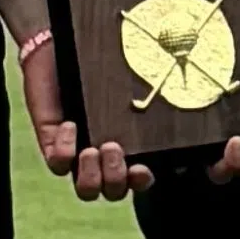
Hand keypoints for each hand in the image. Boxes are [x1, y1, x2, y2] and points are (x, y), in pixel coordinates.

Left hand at [20, 32, 153, 200]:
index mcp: (128, 146)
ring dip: (92, 178)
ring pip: (87, 190)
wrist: (56, 47)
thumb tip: (187, 92)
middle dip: (116, 179)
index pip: (141, 178)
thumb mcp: (127, 80)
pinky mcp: (52, 146)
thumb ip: (150, 92)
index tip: (144, 168)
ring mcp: (78, 154)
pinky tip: (70, 125)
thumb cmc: (99, 62)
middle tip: (112, 148)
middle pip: (114, 192)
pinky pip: (58, 165)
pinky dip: (64, 150)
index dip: (143, 182)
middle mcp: (104, 157)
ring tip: (92, 149)